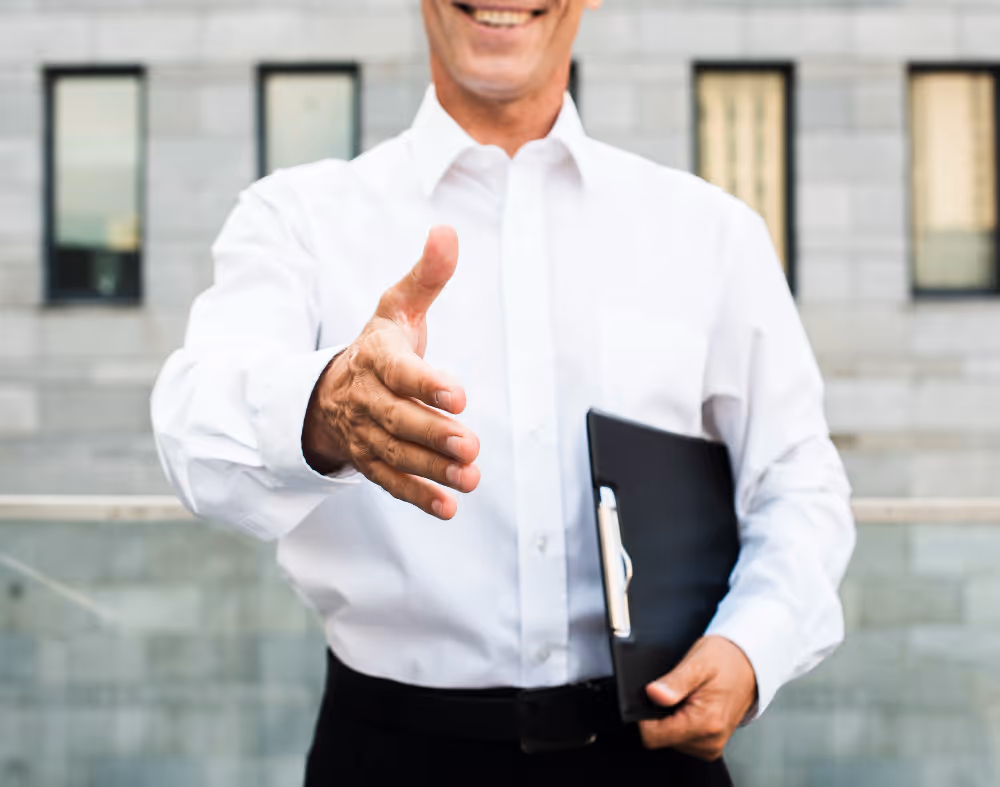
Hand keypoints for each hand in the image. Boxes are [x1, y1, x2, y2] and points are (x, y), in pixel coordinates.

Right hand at [302, 225, 479, 519]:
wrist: (329, 389)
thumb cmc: (377, 345)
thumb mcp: (397, 306)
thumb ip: (427, 276)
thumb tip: (448, 231)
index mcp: (375, 357)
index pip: (398, 371)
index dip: (426, 382)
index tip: (458, 394)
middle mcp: (367, 398)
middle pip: (398, 419)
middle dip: (432, 433)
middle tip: (469, 444)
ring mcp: (366, 433)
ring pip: (396, 455)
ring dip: (432, 469)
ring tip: (470, 477)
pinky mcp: (370, 461)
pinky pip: (390, 482)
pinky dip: (417, 496)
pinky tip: (448, 507)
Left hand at [638, 635, 756, 759]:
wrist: (749, 664)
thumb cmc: (726, 659)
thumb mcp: (698, 662)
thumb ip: (674, 682)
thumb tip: (652, 694)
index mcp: (706, 722)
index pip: (653, 736)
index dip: (644, 716)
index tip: (654, 696)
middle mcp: (710, 740)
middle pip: (660, 738)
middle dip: (661, 714)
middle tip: (679, 691)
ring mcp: (711, 744)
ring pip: (669, 739)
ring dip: (672, 718)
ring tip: (689, 696)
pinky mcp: (711, 744)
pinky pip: (682, 738)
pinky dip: (681, 722)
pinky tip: (693, 704)